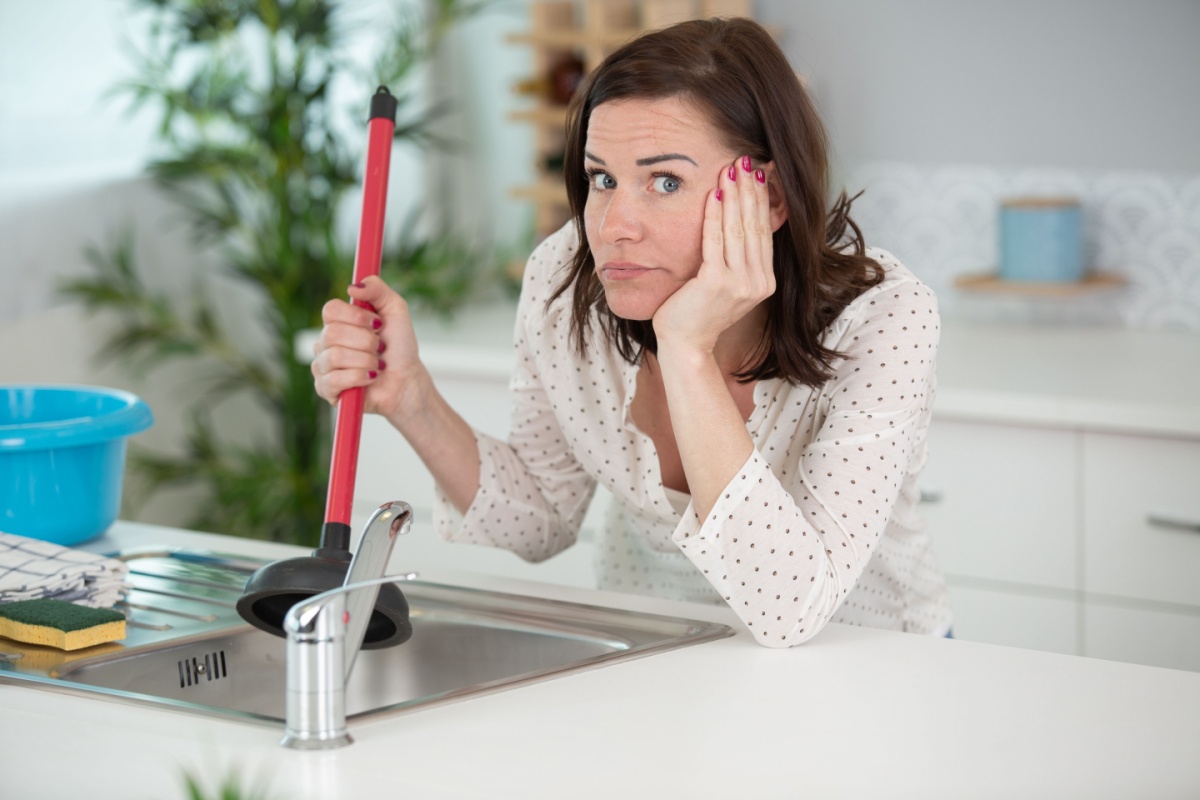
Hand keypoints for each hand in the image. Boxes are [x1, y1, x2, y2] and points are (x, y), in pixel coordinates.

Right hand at [311, 276, 427, 419]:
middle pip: (333, 333)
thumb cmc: (399, 346)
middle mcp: (325, 342)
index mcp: (337, 322)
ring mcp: (322, 366)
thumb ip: (377, 289)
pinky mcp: (325, 389)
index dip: (356, 316)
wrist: (406, 380)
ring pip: (335, 356)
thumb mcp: (395, 310)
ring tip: (377, 365)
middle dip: (366, 342)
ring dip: (366, 361)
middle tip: (380, 347)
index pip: (330, 310)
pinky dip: (359, 378)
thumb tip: (352, 287)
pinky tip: (370, 378)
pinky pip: (334, 380)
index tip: (378, 324)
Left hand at [652, 155, 777, 356]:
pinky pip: (716, 241)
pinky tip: (714, 192)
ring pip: (738, 229)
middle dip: (751, 189)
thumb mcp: (726, 284)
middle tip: (747, 158)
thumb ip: (737, 258)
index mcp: (765, 280)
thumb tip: (739, 220)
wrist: (686, 345)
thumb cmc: (699, 313)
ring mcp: (741, 283)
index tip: (758, 171)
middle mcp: (759, 282)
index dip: (762, 199)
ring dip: (735, 194)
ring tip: (732, 167)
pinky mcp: (718, 283)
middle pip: (755, 225)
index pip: (764, 231)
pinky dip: (715, 214)